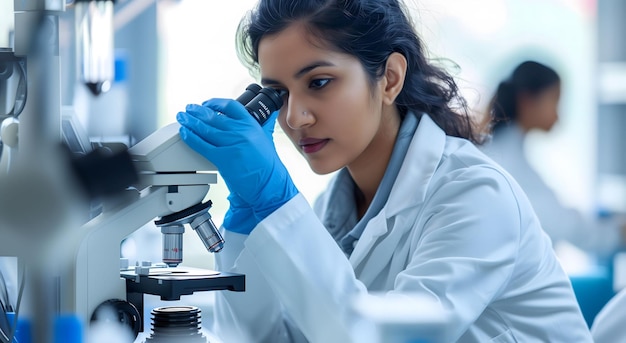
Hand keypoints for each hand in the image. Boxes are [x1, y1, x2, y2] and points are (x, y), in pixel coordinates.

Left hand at [177, 99, 297, 233]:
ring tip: (182, 118)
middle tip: (189, 109)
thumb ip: (262, 127)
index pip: (230, 106)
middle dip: (197, 111)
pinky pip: (202, 145)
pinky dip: (190, 137)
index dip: (215, 102)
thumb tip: (263, 118)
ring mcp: (231, 144)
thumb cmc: (268, 166)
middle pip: (213, 116)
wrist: (269, 184)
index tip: (207, 103)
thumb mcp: (266, 139)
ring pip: (205, 129)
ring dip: (190, 122)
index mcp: (252, 125)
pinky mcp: (223, 158)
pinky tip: (185, 133)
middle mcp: (241, 132)